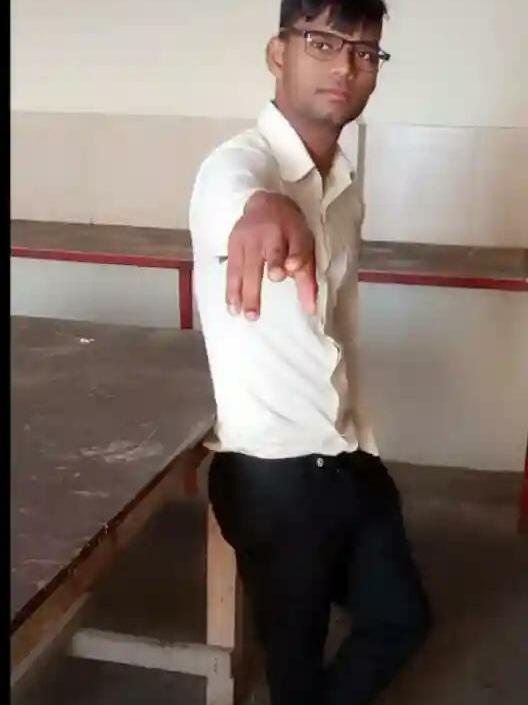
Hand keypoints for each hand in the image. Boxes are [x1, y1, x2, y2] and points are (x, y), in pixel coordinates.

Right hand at [226, 191, 316, 319]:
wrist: (265, 204)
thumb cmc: (289, 233)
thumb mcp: (303, 248)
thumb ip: (307, 279)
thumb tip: (310, 309)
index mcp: (294, 232)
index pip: (297, 244)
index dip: (296, 256)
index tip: (292, 267)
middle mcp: (271, 233)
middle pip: (271, 254)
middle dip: (269, 270)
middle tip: (266, 295)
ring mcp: (249, 238)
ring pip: (247, 266)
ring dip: (245, 291)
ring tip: (247, 314)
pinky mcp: (233, 244)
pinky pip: (232, 270)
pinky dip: (231, 289)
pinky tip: (232, 306)